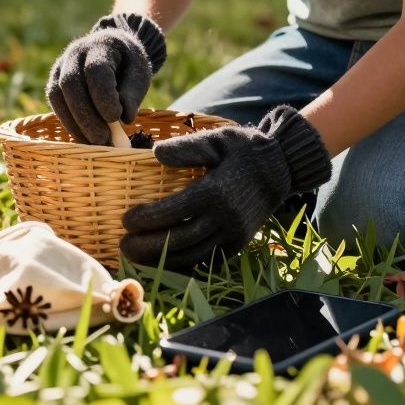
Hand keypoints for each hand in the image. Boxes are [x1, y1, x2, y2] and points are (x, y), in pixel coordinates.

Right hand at [45, 13, 166, 144]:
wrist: (113, 50)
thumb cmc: (129, 64)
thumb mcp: (140, 73)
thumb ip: (133, 93)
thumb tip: (125, 118)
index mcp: (100, 45)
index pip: (95, 70)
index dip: (103, 96)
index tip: (117, 118)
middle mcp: (74, 53)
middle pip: (71, 84)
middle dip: (86, 116)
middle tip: (103, 139)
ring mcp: (60, 66)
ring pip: (57, 95)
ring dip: (74, 123)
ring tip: (94, 142)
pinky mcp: (54, 81)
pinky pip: (55, 103)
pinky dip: (69, 122)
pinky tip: (84, 137)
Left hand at [120, 105, 332, 269]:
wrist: (282, 168)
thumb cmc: (243, 149)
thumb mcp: (215, 139)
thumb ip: (186, 147)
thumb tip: (155, 154)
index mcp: (216, 192)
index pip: (174, 211)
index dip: (147, 219)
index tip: (125, 220)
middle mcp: (225, 218)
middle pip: (180, 239)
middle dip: (147, 245)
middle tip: (122, 245)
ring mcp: (234, 234)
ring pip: (193, 255)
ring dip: (161, 260)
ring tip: (135, 256)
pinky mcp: (238, 243)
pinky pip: (208, 261)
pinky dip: (184, 265)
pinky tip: (162, 262)